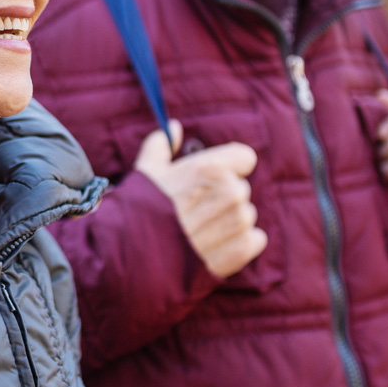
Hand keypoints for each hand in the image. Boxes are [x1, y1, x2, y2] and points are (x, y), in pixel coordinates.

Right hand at [134, 123, 268, 278]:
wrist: (133, 259)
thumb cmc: (138, 212)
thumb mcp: (145, 171)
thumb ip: (161, 145)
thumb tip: (174, 128)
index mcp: (210, 168)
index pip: (245, 158)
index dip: (230, 167)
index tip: (213, 180)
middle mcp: (229, 192)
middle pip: (241, 189)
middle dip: (223, 199)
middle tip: (196, 212)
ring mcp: (237, 223)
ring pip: (246, 216)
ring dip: (229, 223)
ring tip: (199, 233)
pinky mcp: (241, 250)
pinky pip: (254, 241)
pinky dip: (239, 245)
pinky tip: (213, 248)